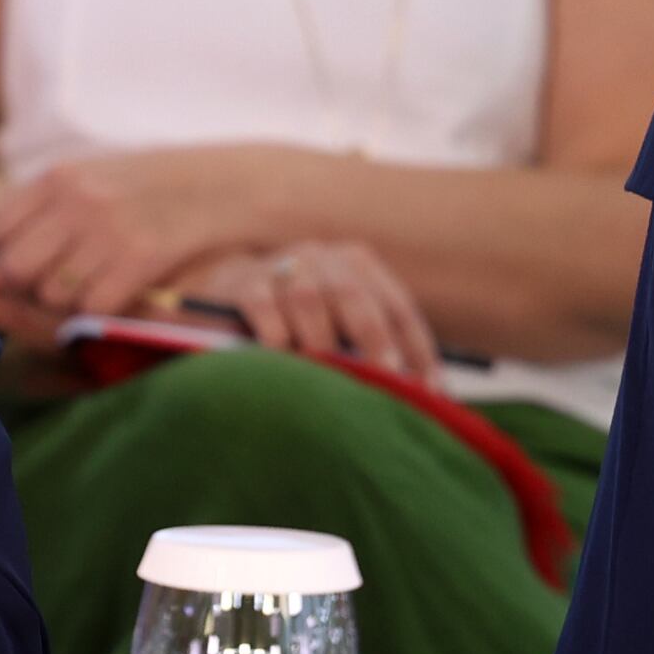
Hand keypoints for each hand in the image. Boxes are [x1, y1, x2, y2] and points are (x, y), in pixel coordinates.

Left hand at [0, 146, 269, 323]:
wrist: (229, 185)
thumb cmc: (154, 188)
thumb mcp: (94, 185)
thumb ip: (42, 221)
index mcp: (61, 175)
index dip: (14, 255)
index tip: (41, 261)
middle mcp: (78, 199)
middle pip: (18, 267)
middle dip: (35, 284)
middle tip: (66, 283)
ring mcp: (109, 228)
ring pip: (54, 293)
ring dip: (73, 301)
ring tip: (102, 283)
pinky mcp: (142, 257)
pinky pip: (94, 306)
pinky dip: (106, 309)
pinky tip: (126, 291)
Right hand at [176, 238, 438, 373]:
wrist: (226, 288)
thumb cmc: (297, 317)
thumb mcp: (338, 322)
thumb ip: (370, 347)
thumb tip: (421, 397)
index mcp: (359, 264)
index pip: (398, 307)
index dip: (416, 349)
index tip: (428, 391)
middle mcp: (325, 257)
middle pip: (356, 298)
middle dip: (374, 343)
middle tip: (386, 381)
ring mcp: (282, 264)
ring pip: (310, 302)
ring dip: (322, 344)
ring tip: (331, 381)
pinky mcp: (245, 282)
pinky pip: (264, 307)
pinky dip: (276, 337)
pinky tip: (282, 363)